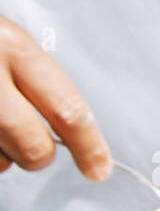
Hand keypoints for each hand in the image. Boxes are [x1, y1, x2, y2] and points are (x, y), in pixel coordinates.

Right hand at [0, 15, 109, 180]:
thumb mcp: (2, 41)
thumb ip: (31, 81)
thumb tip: (71, 136)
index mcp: (9, 45)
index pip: (68, 109)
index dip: (90, 148)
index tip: (99, 169)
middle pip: (34, 148)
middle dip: (36, 155)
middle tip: (28, 142)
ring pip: (0, 161)